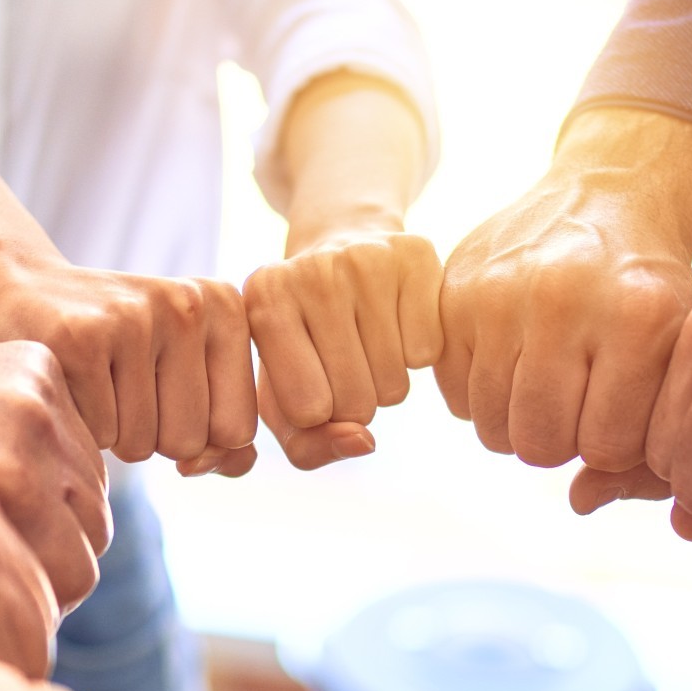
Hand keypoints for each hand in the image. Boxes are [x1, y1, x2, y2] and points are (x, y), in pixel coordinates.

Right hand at [0, 258, 257, 471]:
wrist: (20, 287)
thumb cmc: (112, 346)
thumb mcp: (181, 373)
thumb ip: (223, 430)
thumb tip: (215, 465)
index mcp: (225, 306)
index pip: (238, 430)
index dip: (195, 435)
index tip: (161, 390)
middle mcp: (188, 304)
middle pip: (189, 440)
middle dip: (151, 434)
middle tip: (119, 381)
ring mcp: (133, 317)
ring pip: (141, 443)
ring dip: (112, 430)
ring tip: (93, 377)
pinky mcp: (79, 337)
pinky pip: (100, 434)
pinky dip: (79, 423)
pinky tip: (68, 377)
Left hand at [245, 229, 441, 468]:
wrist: (342, 245)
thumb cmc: (304, 339)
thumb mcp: (284, 397)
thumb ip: (307, 445)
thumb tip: (364, 441)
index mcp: (264, 301)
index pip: (308, 412)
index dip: (318, 414)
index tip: (310, 378)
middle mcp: (312, 272)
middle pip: (356, 402)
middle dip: (355, 402)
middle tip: (344, 361)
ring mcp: (366, 258)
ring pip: (395, 384)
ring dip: (386, 381)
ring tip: (367, 342)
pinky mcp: (416, 256)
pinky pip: (428, 354)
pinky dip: (416, 353)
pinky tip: (396, 322)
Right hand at [436, 109, 691, 470]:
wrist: (607, 191)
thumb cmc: (649, 286)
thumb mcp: (675, 345)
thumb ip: (648, 429)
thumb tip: (584, 498)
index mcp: (635, 314)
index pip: (604, 445)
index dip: (613, 444)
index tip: (619, 416)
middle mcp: (562, 299)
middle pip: (539, 441)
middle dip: (562, 441)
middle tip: (577, 410)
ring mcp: (498, 292)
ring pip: (491, 425)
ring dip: (520, 423)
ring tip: (547, 387)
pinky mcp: (453, 292)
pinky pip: (456, 395)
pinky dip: (484, 396)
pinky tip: (514, 364)